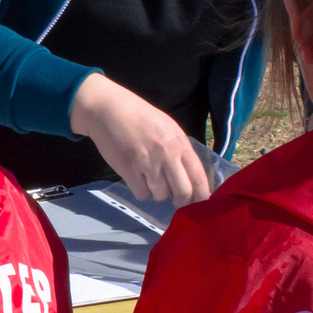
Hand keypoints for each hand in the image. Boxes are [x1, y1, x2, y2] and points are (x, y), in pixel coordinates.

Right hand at [69, 73, 214, 204]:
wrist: (109, 109)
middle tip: (177, 201)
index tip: (201, 203)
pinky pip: (142, 194)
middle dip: (182, 201)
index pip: (198, 175)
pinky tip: (139, 180)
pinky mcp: (129, 170)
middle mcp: (166, 154)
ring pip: (161, 195)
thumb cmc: (140, 117)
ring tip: (152, 180)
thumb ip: (180, 150)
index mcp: (179, 143)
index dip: (202, 194)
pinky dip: (142, 191)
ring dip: (158, 193)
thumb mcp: (168, 128)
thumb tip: (190, 176)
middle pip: (183, 191)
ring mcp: (147, 163)